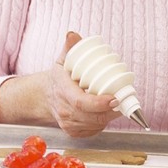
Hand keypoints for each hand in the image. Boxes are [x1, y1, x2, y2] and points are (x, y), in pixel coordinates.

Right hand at [0, 31, 120, 135]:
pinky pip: (92, 132)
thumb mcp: (62, 61)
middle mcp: (64, 111)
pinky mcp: (73, 132)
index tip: (115, 98)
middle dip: (111, 111)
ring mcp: (68, 124)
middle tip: (123, 100)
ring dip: (109, 117)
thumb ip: (69, 48)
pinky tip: (107, 114)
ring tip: (118, 106)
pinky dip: (102, 125)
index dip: (101, 103)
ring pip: (95, 125)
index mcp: (63, 92)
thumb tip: (73, 35)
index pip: (83, 103)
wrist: (44, 96)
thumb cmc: (58, 78)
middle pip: (92, 117)